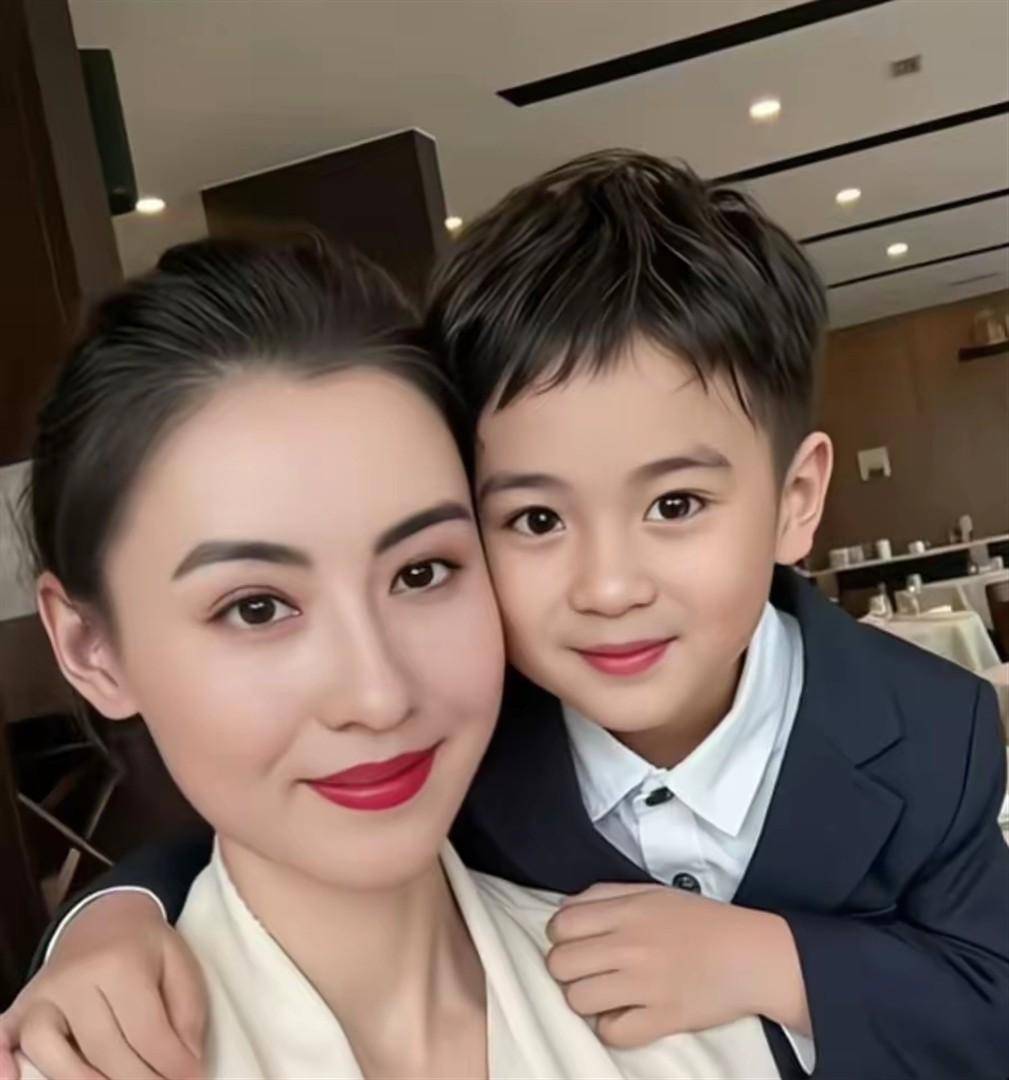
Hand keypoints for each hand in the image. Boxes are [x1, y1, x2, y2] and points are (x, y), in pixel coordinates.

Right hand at [0, 892, 206, 1079]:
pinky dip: (1, 1061)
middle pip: (103, 1049)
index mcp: (120, 962)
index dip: (172, 1066)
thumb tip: (187, 1065)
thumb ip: (188, 1014)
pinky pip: (2, 1036)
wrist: (106, 917)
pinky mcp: (21, 1006)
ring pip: (48, 1052)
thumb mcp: (181, 965)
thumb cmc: (147, 948)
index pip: (146, 1031)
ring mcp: (42, 993)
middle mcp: (75, 978)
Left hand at [546, 882, 808, 1048]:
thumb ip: (604, 894)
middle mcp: (630, 946)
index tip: (574, 942)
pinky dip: (611, 1028)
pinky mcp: (662, 1019)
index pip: (561, 925)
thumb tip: (564, 908)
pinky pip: (612, 1033)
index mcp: (626, 912)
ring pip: (578, 1000)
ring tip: (602, 994)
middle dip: (566, 969)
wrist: (750, 954)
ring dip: (584, 1000)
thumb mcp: (650, 892)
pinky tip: (623, 1015)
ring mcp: (645, 985)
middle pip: (561, 965)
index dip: (559, 936)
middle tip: (587, 970)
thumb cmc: (700, 920)